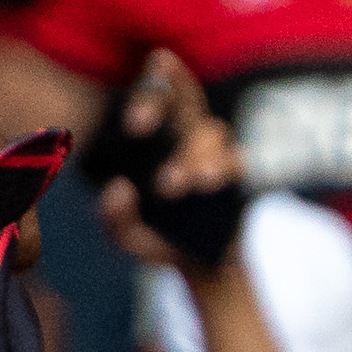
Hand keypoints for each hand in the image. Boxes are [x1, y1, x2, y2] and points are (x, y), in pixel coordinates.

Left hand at [93, 49, 243, 277]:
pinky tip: (205, 181)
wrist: (201, 262)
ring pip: (209, 132)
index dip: (146, 90)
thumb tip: (118, 189)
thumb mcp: (127, 234)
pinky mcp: (236, 170)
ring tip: (169, 180)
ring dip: (187, 152)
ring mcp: (214, 148)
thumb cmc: (156, 236)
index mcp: (155, 133)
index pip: (152, 92)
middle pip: (181, 98)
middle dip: (156, 104)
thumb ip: (115, 216)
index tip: (130, 116)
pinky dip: (221, 169)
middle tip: (136, 124)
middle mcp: (186, 131)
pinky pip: (235, 161)